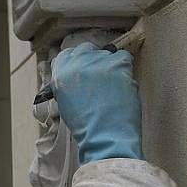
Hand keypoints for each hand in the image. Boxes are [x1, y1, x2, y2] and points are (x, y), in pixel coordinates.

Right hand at [50, 42, 142, 164]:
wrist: (105, 136)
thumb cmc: (86, 126)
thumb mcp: (65, 103)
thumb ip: (68, 83)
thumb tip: (79, 73)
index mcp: (61, 73)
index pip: (68, 54)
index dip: (78, 62)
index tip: (86, 69)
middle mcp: (77, 63)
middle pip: (86, 49)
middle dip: (94, 61)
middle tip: (101, 78)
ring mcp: (98, 62)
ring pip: (107, 54)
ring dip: (110, 67)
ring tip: (113, 89)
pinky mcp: (118, 64)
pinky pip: (124, 57)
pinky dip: (125, 69)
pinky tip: (122, 85)